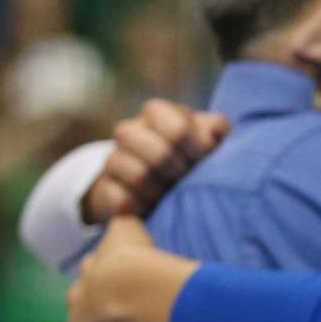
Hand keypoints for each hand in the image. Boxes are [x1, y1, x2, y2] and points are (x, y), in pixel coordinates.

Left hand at [64, 216, 197, 321]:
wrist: (131, 288)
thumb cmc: (140, 259)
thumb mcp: (131, 228)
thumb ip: (128, 217)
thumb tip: (125, 202)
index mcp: (96, 270)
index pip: (96, 270)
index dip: (107, 272)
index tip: (117, 275)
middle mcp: (83, 298)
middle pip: (81, 301)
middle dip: (91, 305)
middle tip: (108, 312)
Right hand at [81, 99, 230, 222]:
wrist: (157, 187)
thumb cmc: (192, 157)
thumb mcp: (209, 139)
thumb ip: (215, 130)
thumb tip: (215, 132)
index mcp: (159, 114)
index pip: (177, 127)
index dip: (196, 147)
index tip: (205, 157)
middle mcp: (131, 131)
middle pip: (160, 153)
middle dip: (180, 171)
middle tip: (187, 178)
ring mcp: (114, 158)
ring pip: (139, 175)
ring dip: (162, 190)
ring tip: (170, 193)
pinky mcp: (105, 187)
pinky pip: (122, 200)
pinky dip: (141, 208)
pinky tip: (150, 206)